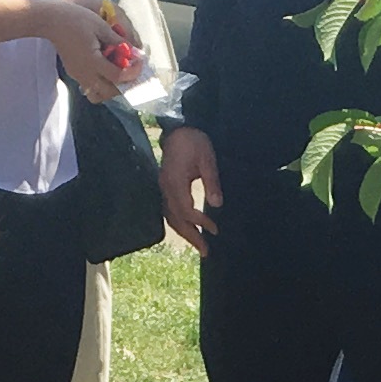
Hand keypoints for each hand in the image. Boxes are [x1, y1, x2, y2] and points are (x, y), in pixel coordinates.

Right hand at [42, 0, 131, 102]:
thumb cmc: (76, 19)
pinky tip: (107, 68)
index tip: (140, 63)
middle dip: (124, 85)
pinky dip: (102, 83)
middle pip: (109, 92)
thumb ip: (118, 42)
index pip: (118, 76)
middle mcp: (85, 73)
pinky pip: (91, 87)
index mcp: (92, 61)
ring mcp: (78, 75)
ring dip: (111, 88)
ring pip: (98, 94)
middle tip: (132, 72)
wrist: (51, 20)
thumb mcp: (101, 26)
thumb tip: (135, 52)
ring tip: (119, 73)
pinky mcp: (74, 73)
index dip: (132, 72)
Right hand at [159, 124, 221, 250]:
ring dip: (184, 233)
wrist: (178, 130)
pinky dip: (178, 223)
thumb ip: (212, 182)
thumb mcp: (207, 159)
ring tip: (199, 245)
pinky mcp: (165, 187)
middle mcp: (165, 188)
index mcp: (175, 181)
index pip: (186, 210)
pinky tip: (188, 229)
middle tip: (206, 252)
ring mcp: (163, 188)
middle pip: (176, 219)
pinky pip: (169, 211)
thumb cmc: (194, 142)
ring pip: (171, 217)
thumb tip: (217, 205)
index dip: (200, 223)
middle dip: (191, 237)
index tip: (214, 229)